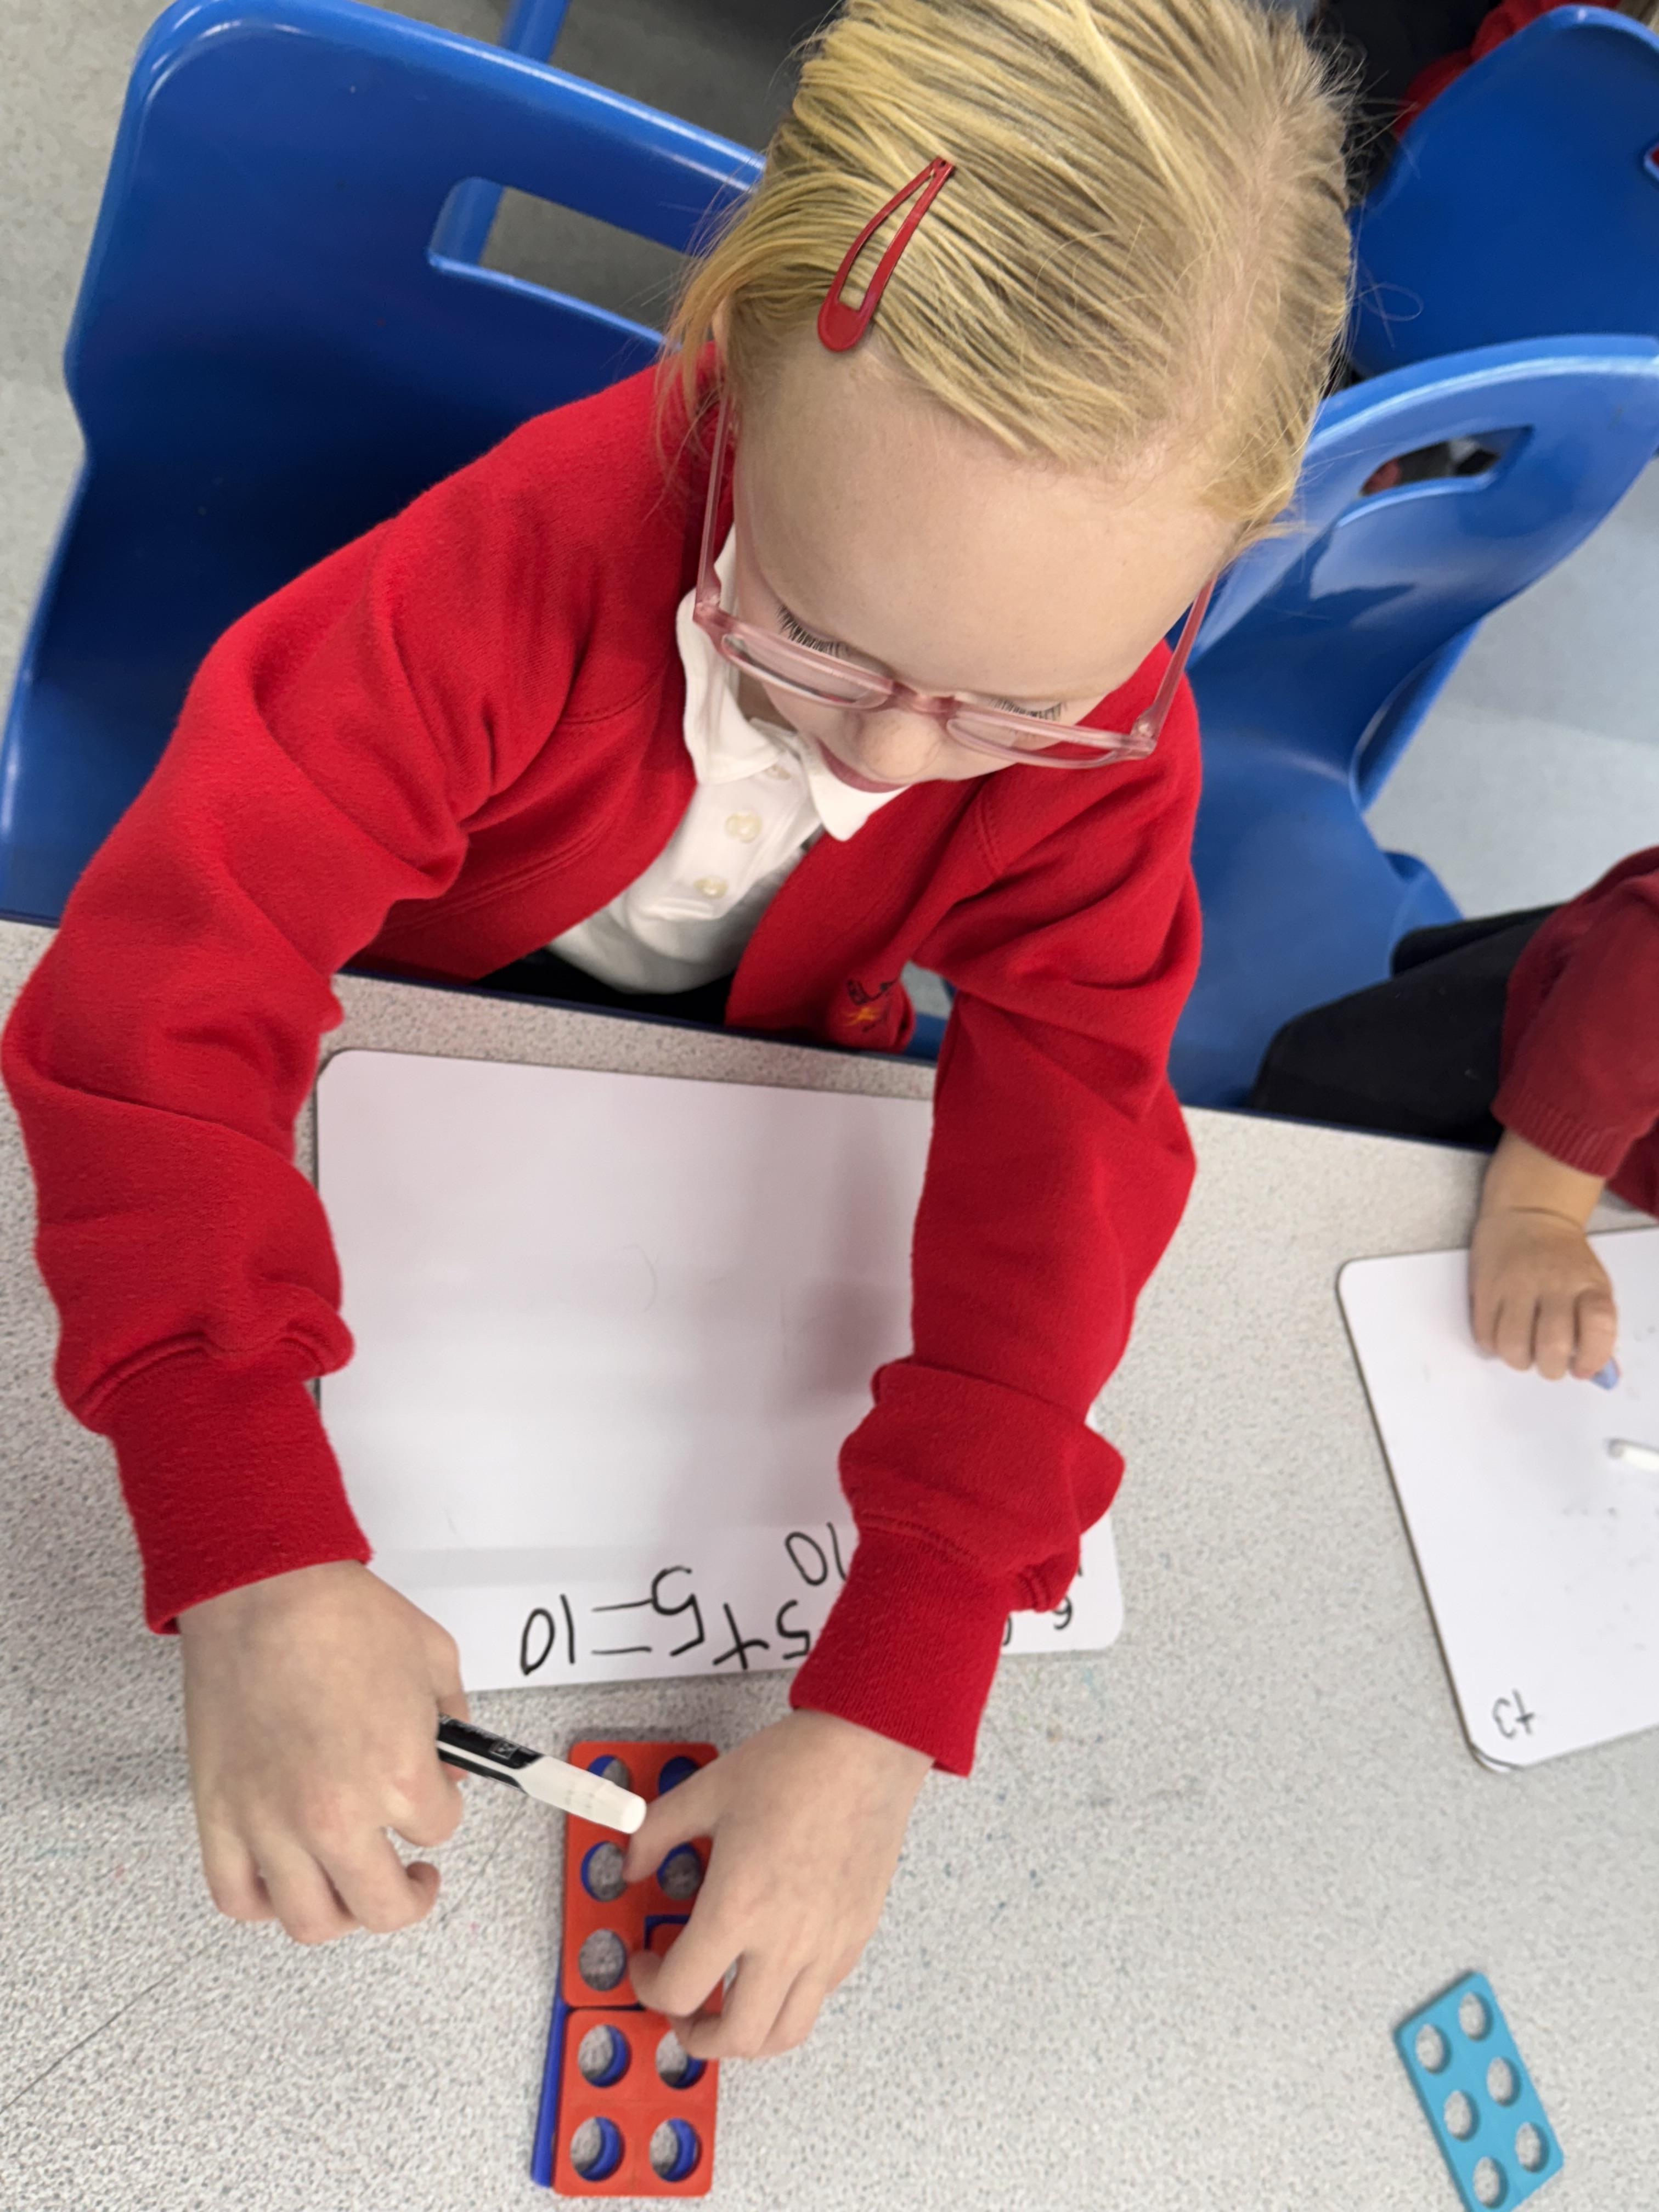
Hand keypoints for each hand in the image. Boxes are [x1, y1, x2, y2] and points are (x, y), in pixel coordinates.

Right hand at [177, 1560, 468, 1942]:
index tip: (433, 1795)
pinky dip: (264, 1903)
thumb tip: (449, 1768)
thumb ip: (454, 1722)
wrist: (263, 1590)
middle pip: (384, 1906)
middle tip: (414, 1880)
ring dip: (343, 1914)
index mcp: (397, 1776)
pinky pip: (238, 1897)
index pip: (438, 1829)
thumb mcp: (434, 1658)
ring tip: (354, 1889)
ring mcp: (271, 1824)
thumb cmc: (341, 1615)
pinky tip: (286, 1883)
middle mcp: (335, 1815)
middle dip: (410, 1896)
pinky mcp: (220, 1817)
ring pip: (312, 1920)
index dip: (440, 1810)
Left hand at [621, 1709, 931, 2059]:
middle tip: (679, 2010)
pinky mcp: (855, 1938)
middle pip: (734, 2038)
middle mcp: (784, 1941)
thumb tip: (630, 1865)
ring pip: (783, 2035)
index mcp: (737, 1907)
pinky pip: (818, 1997)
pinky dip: (787, 2001)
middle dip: (694, 2037)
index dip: (647, 1986)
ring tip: (725, 2009)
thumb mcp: (705, 1790)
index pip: (679, 1991)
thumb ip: (654, 1833)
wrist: (866, 1748)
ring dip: (745, 2037)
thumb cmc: (795, 1766)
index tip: (645, 1964)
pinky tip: (772, 1965)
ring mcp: (826, 1946)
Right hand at [1471, 1133, 1615, 1380]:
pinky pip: (1485, 1335)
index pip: (1598, 1328)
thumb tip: (1597, 1374)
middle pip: (1552, 1345)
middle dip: (1551, 1368)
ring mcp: (1516, 1284)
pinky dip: (1494, 1346)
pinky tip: (1502, 1335)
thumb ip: (1596, 1327)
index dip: (1592, 1358)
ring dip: (1519, 1360)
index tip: (1583, 1369)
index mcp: (1587, 1284)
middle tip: (1549, 1363)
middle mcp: (1553, 1283)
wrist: (1527, 1216)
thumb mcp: (1593, 1284)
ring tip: (1524, 1352)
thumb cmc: (1563, 1259)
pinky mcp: (1485, 1287)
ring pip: (1513, 1346)